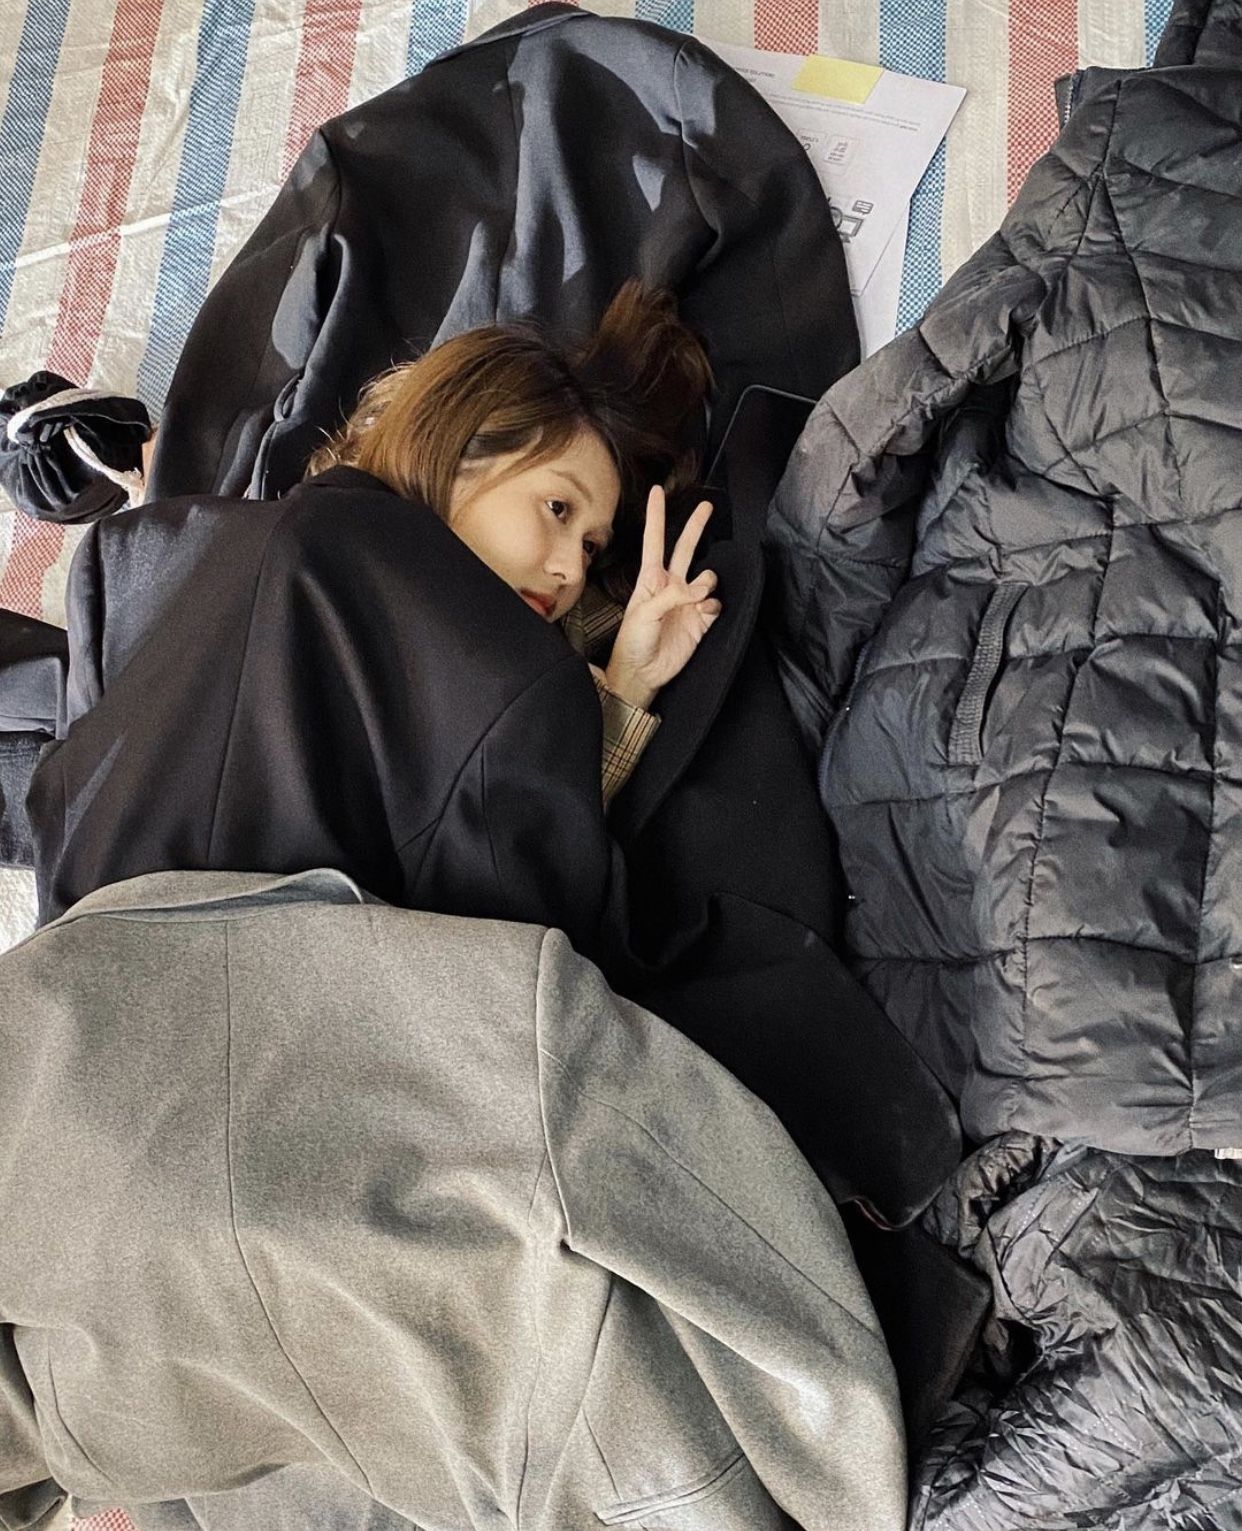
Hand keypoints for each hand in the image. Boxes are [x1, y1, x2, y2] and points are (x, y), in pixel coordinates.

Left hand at [605, 486, 721, 710]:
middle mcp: (671, 587)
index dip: (656, 516)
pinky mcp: (701, 621)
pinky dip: (712, 606)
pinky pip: (715, 604)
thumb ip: (670, 596)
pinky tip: (702, 614)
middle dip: (695, 527)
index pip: (655, 541)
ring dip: (706, 582)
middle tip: (707, 506)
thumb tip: (700, 588)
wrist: (642, 674)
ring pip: (707, 578)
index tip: (657, 491)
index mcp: (651, 580)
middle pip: (685, 548)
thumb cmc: (632, 643)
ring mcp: (688, 603)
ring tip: (697, 596)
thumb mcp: (643, 614)